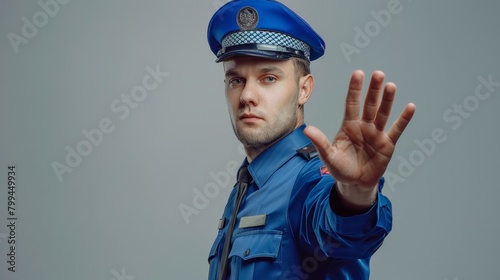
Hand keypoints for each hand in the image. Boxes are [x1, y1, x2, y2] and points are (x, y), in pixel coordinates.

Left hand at [304, 70, 415, 206]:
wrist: (355, 183)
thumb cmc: (341, 168)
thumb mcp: (329, 156)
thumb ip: (320, 143)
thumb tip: (307, 130)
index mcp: (349, 126)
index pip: (352, 103)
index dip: (355, 89)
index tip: (358, 74)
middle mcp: (364, 126)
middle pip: (369, 104)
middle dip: (373, 90)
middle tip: (378, 74)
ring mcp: (376, 134)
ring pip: (383, 113)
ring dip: (387, 100)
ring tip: (391, 86)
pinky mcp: (387, 144)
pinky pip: (396, 129)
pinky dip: (404, 119)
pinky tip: (410, 107)